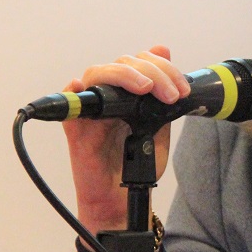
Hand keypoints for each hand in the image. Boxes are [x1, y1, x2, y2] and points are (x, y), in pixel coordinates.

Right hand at [62, 45, 191, 238]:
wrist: (122, 199)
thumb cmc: (136, 164)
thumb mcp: (158, 126)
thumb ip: (161, 97)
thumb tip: (165, 53)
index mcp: (129, 93)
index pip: (141, 63)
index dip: (163, 68)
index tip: (182, 89)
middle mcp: (109, 96)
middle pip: (123, 64)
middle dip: (153, 72)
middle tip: (172, 94)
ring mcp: (92, 111)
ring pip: (97, 74)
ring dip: (124, 75)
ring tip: (146, 88)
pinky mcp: (76, 130)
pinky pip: (69, 106)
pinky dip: (73, 92)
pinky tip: (81, 84)